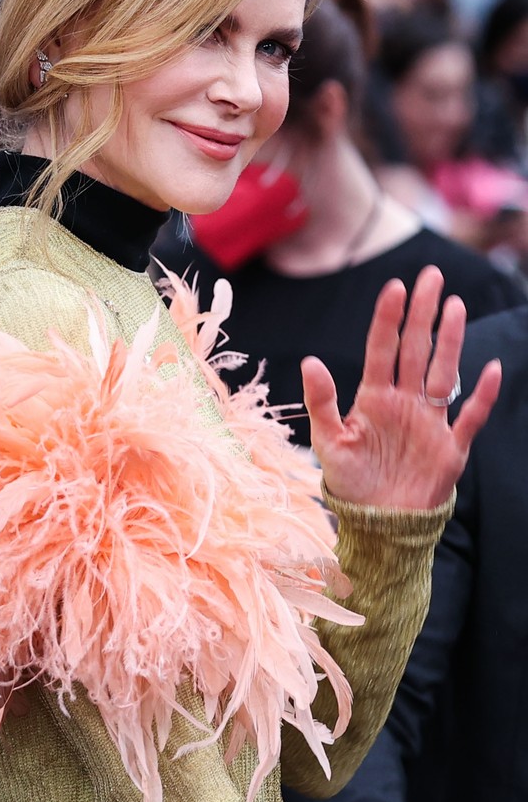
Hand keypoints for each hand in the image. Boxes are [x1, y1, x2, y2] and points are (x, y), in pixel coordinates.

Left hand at [301, 266, 500, 508]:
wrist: (379, 525)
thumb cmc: (350, 482)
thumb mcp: (328, 442)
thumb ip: (321, 401)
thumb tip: (310, 360)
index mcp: (374, 398)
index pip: (382, 349)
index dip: (388, 319)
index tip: (396, 287)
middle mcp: (404, 402)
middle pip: (416, 349)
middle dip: (423, 313)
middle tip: (431, 276)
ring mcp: (430, 421)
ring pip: (444, 372)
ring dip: (450, 341)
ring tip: (454, 306)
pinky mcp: (450, 447)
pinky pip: (470, 416)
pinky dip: (482, 396)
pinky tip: (491, 369)